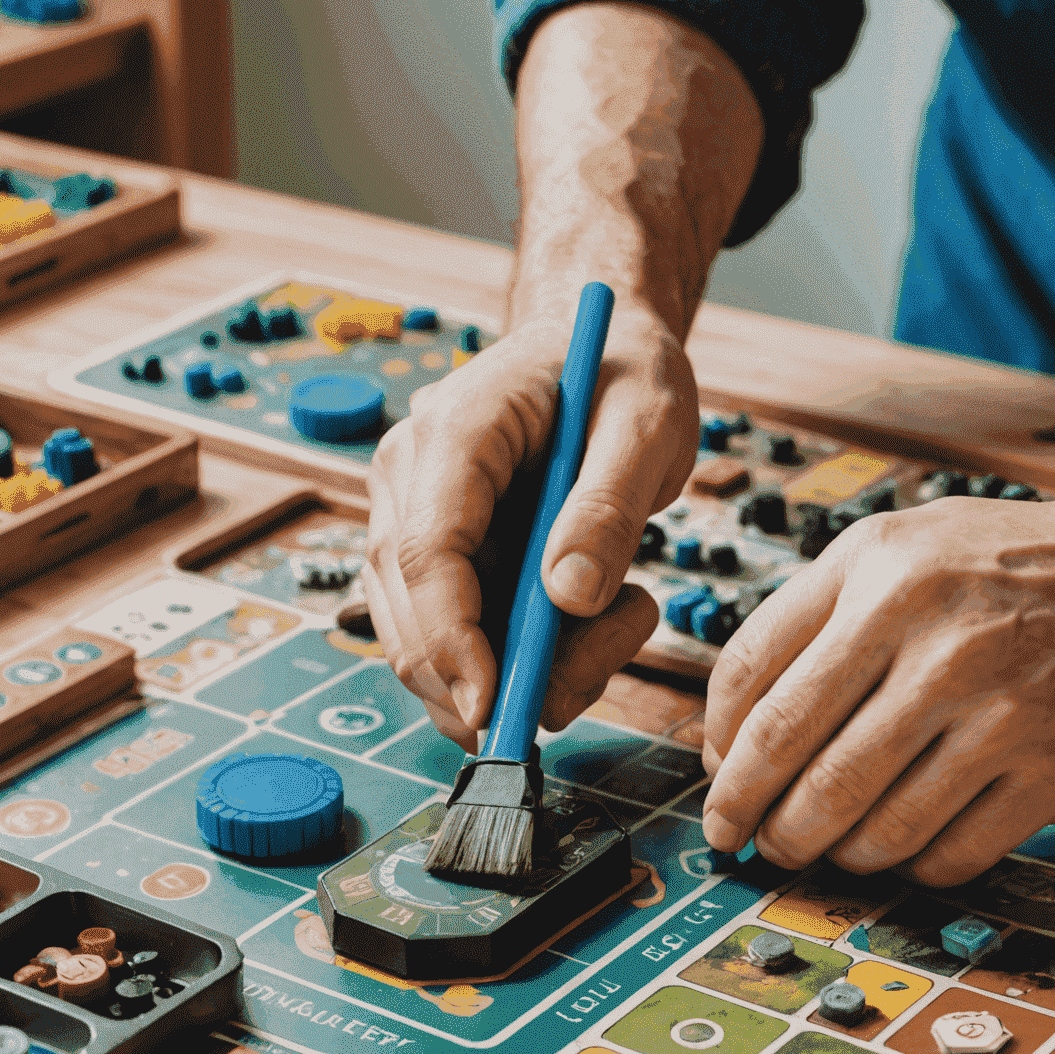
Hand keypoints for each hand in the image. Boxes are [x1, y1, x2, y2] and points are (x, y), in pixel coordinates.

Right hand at [365, 307, 694, 747]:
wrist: (600, 348)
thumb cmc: (621, 371)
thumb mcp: (646, 423)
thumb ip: (608, 508)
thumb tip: (569, 599)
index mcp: (452, 434)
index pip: (423, 554)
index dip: (452, 640)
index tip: (496, 705)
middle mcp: (409, 483)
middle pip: (411, 618)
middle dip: (494, 677)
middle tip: (599, 667)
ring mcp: (413, 525)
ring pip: (432, 649)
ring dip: (525, 672)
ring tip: (622, 615)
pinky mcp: (440, 565)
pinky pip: (464, 645)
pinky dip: (527, 663)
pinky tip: (594, 621)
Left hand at [700, 489, 1054, 885]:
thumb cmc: (994, 566)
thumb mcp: (882, 551)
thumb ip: (794, 625)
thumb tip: (725, 740)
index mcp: (883, 585)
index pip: (760, 695)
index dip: (722, 761)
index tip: (717, 791)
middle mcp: (942, 650)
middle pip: (810, 774)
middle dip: (763, 824)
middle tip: (752, 841)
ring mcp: (1003, 717)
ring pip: (877, 827)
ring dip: (831, 852)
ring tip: (819, 846)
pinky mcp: (1053, 775)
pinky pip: (951, 853)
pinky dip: (908, 865)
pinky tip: (895, 846)